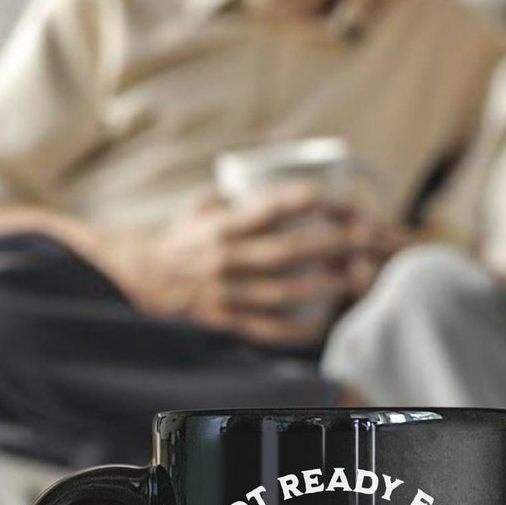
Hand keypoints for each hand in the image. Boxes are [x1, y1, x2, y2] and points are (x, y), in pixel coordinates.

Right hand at [107, 184, 383, 347]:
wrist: (143, 277)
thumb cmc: (183, 237)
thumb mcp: (202, 205)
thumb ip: (238, 193)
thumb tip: (279, 175)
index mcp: (221, 227)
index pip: (265, 209)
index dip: (299, 201)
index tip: (331, 197)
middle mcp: (224, 260)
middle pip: (285, 252)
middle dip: (328, 246)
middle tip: (362, 239)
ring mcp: (226, 294)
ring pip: (282, 292)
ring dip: (322, 287)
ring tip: (353, 279)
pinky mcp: (227, 321)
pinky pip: (268, 329)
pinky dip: (298, 328)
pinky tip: (324, 322)